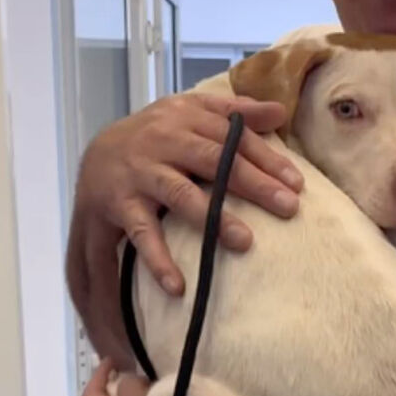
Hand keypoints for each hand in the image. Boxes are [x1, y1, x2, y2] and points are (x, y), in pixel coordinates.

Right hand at [67, 92, 303, 362]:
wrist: (97, 153)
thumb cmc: (159, 136)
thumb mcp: (193, 113)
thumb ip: (235, 112)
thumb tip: (280, 111)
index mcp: (186, 116)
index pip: (233, 136)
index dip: (267, 159)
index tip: (298, 184)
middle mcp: (163, 140)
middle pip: (215, 161)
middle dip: (254, 185)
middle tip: (289, 208)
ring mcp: (141, 173)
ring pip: (182, 195)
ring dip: (213, 219)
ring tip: (245, 242)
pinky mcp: (120, 204)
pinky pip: (142, 234)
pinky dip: (159, 260)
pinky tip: (179, 285)